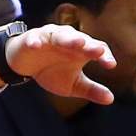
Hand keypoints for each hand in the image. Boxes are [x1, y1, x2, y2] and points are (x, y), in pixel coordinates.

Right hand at [0, 24, 114, 103]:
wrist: (24, 65)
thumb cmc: (51, 71)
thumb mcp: (72, 85)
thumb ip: (90, 90)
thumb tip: (110, 99)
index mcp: (80, 50)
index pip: (96, 49)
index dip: (104, 56)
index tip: (110, 65)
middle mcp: (67, 40)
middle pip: (80, 40)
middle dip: (89, 45)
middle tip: (98, 51)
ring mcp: (49, 38)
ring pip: (60, 36)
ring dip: (69, 39)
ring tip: (78, 43)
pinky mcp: (31, 39)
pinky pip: (33, 39)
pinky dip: (35, 41)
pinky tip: (36, 46)